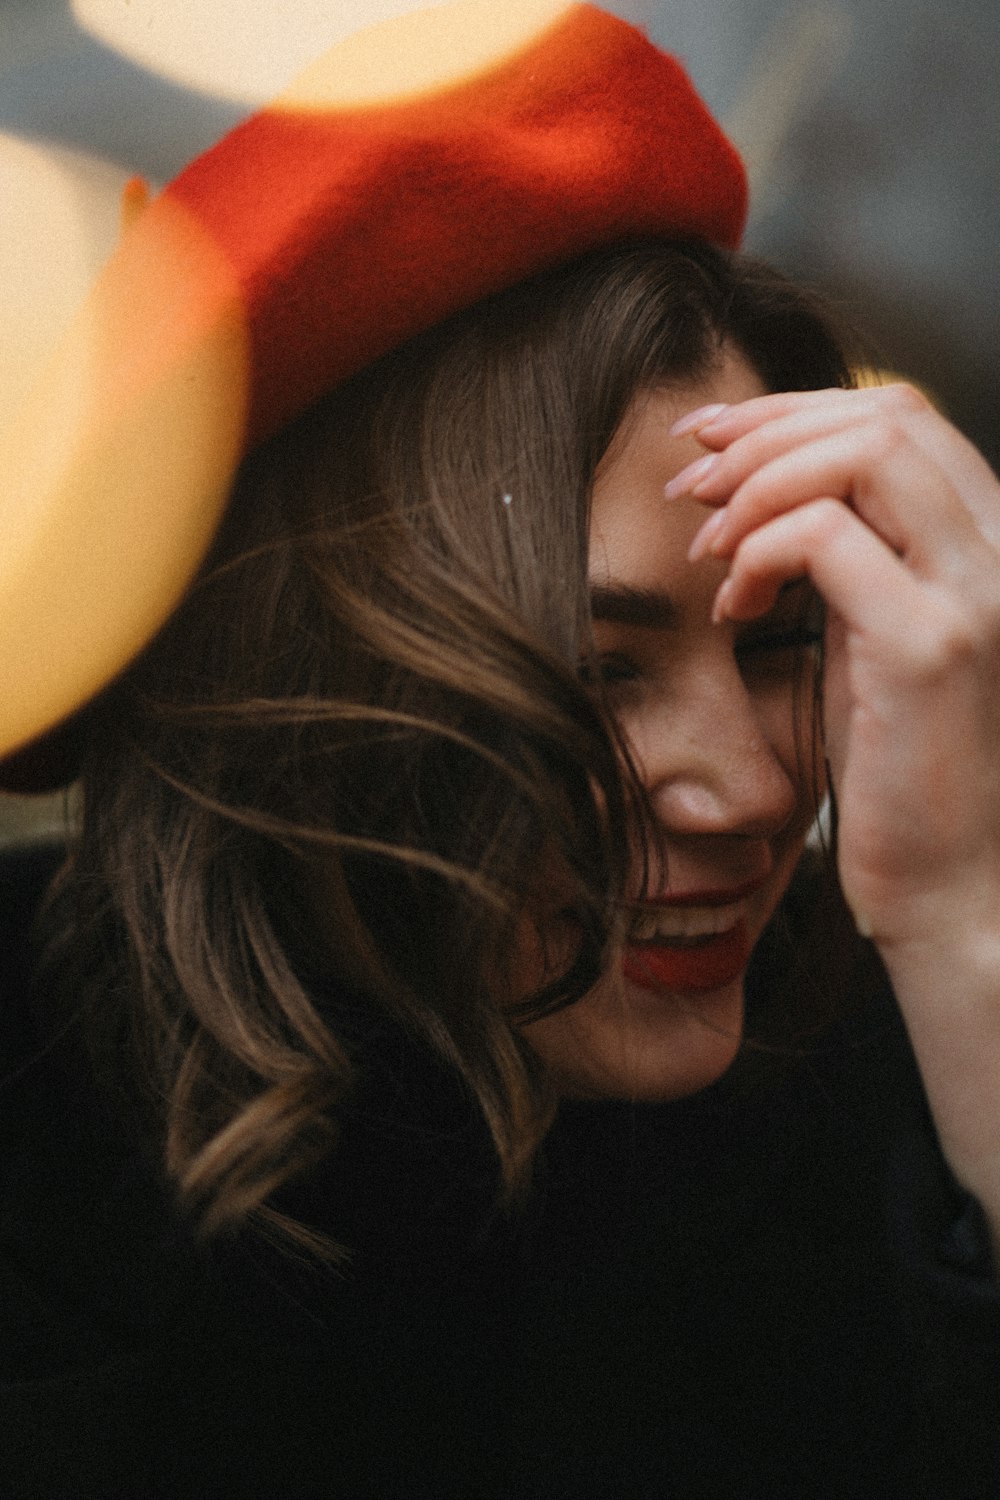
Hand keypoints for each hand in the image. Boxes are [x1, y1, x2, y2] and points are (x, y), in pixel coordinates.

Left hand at [668, 383, 999, 953]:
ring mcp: (975, 592)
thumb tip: (768, 488)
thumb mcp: (870, 635)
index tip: (712, 440)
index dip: (795, 409)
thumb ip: (849, 555)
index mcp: (988, 541)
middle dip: (765, 434)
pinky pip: (823, 538)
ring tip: (707, 547)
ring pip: (863, 455)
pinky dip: (756, 552)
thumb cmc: (897, 765)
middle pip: (883, 417)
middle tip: (692, 485)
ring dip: (757, 486)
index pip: (901, 415)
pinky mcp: (930, 645)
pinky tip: (734, 605)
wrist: (947, 879)